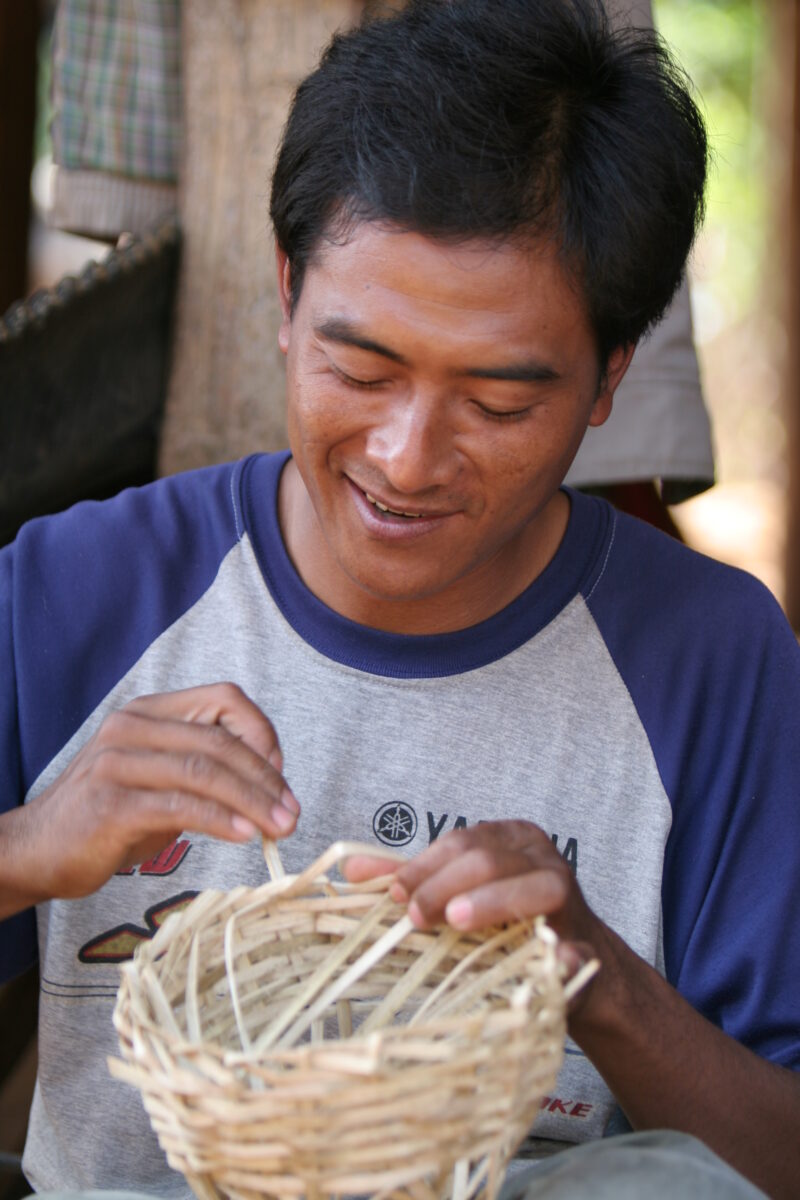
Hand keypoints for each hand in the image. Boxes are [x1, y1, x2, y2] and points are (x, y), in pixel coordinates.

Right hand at [18, 683, 298, 900]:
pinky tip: (244, 835)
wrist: (37, 851)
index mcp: (149, 712)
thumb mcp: (159, 779)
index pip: (225, 698)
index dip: (262, 732)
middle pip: (220, 740)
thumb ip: (203, 771)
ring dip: (252, 801)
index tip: (280, 775)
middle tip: (292, 812)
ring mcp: (118, 763)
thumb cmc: (106, 817)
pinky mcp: (111, 804)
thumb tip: (269, 785)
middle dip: (266, 778)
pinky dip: (221, 820)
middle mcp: (132, 727)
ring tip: (279, 827)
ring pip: (205, 771)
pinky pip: (181, 806)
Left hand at [345, 820, 602, 997]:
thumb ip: (413, 881)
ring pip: (529, 884)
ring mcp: (568, 890)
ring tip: (457, 920)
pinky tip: (548, 958)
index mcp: (508, 837)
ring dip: (492, 902)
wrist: (570, 970)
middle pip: (486, 857)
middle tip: (415, 915)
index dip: (425, 866)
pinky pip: (572, 945)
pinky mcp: (587, 942)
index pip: (461, 841)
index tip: (395, 894)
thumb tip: (351, 871)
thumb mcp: (455, 897)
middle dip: (446, 884)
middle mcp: (539, 853)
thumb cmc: (503, 927)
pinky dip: (559, 953)